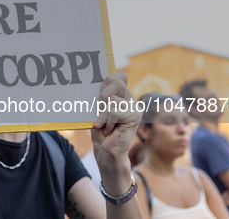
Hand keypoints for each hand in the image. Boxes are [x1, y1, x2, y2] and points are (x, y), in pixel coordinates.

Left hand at [91, 73, 140, 194]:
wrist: (106, 151)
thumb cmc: (99, 130)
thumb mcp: (97, 109)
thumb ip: (100, 96)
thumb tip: (94, 83)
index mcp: (122, 96)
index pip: (119, 76)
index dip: (107, 81)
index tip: (99, 96)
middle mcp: (130, 99)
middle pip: (116, 82)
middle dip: (102, 96)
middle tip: (100, 111)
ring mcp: (134, 107)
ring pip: (112, 99)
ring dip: (103, 113)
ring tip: (105, 124)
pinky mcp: (135, 117)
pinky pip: (115, 111)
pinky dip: (107, 121)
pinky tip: (108, 129)